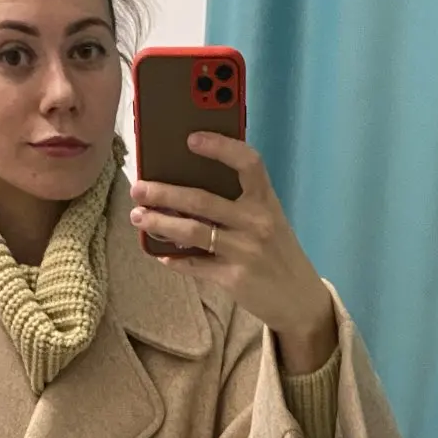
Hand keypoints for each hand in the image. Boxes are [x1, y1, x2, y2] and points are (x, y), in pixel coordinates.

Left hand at [129, 134, 337, 372]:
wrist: (300, 299)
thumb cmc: (278, 252)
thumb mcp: (269, 220)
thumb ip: (241, 202)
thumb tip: (190, 185)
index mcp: (266, 201)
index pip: (248, 163)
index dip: (220, 147)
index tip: (191, 139)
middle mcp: (257, 223)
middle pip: (203, 200)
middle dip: (164, 192)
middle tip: (138, 188)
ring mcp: (245, 252)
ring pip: (193, 231)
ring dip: (160, 223)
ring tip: (139, 217)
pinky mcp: (234, 279)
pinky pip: (195, 265)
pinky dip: (174, 258)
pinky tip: (159, 253)